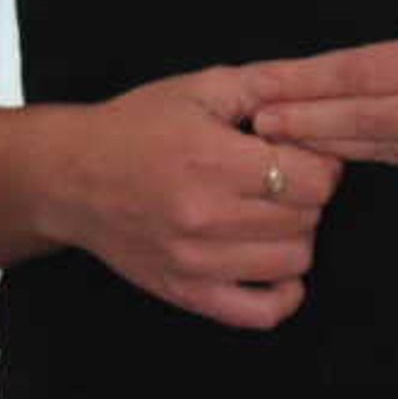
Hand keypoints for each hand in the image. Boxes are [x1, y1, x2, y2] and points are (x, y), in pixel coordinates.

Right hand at [32, 68, 339, 330]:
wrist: (69, 177)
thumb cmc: (136, 127)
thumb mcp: (200, 88)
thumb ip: (268, 85)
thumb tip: (328, 91)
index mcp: (211, 159)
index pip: (315, 179)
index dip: (319, 162)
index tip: (299, 153)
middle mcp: (204, 216)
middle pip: (307, 218)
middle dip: (306, 195)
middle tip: (281, 179)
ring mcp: (195, 262)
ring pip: (295, 262)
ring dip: (294, 236)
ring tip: (268, 213)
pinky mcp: (187, 293)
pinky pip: (262, 313)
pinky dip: (283, 294)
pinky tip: (271, 264)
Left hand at [247, 17, 397, 205]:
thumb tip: (363, 83)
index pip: (364, 72)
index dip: (308, 84)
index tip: (265, 87)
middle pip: (367, 119)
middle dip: (307, 123)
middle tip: (257, 124)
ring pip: (392, 153)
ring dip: (339, 149)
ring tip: (289, 148)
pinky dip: (396, 163)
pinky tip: (360, 161)